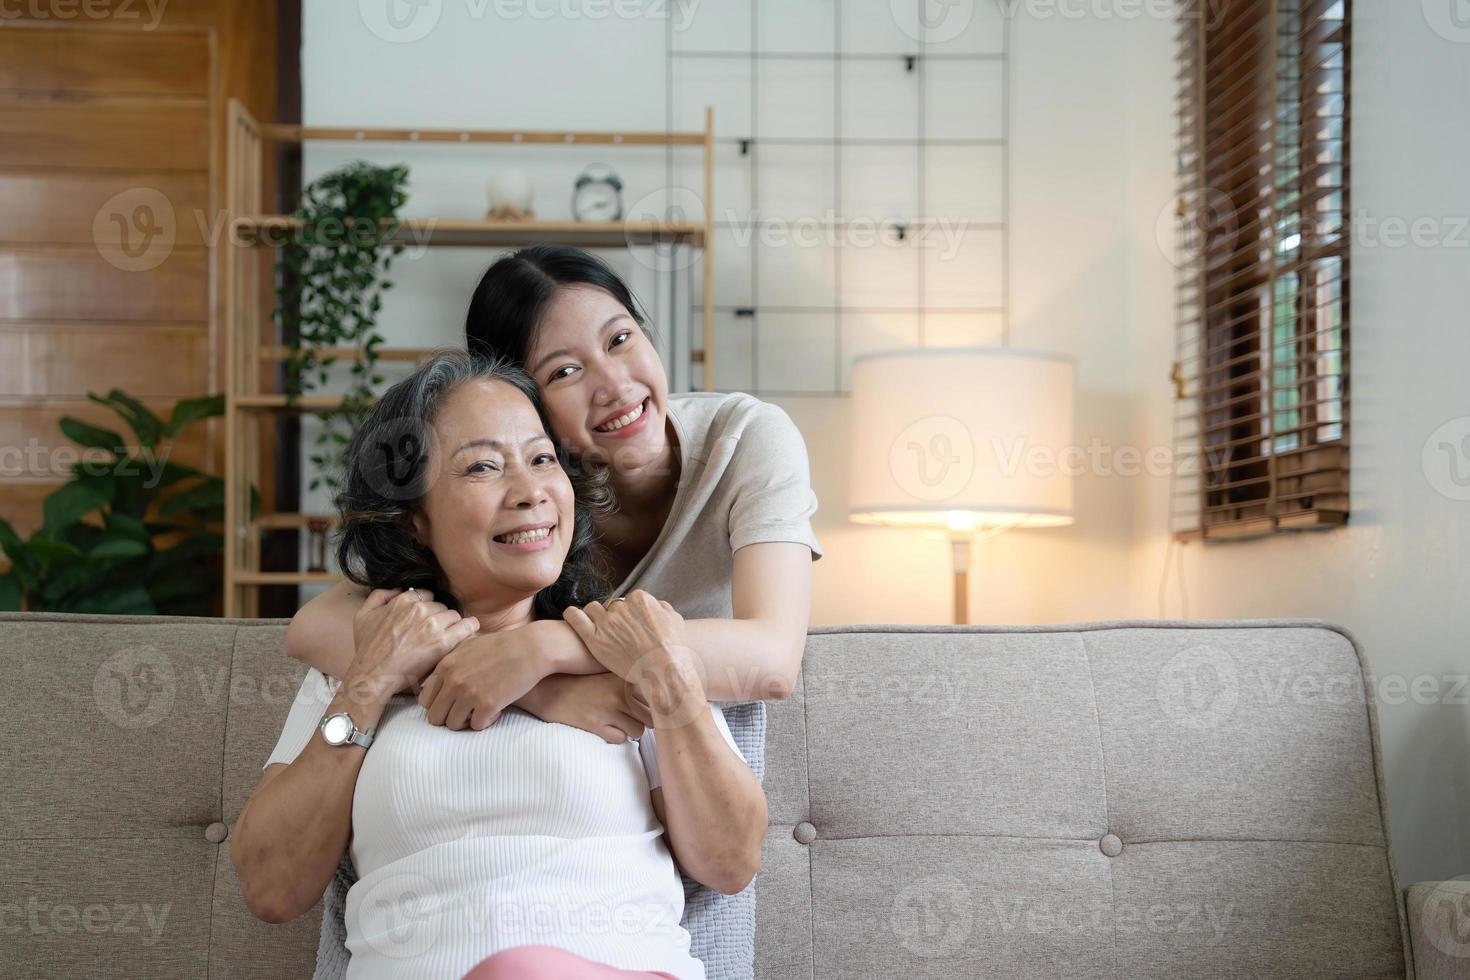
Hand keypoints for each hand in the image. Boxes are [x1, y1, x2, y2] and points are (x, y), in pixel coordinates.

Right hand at [347, 588, 479, 700]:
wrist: (373, 675)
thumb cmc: (367, 649)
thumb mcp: (363, 615)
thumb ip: (379, 596)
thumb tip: (397, 589)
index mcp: (403, 601)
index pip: (426, 596)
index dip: (426, 608)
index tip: (425, 620)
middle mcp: (419, 609)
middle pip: (440, 606)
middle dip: (438, 617)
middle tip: (434, 633)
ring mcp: (432, 625)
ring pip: (454, 615)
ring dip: (452, 625)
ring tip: (447, 637)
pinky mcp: (443, 642)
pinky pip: (467, 626)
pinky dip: (470, 627)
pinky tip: (469, 632)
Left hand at [417, 623, 551, 730]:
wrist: (532, 648)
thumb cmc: (502, 646)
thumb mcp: (468, 647)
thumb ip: (449, 664)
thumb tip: (432, 683)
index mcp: (446, 666)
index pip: (425, 699)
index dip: (438, 705)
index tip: (452, 703)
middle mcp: (453, 680)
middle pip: (435, 717)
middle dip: (449, 717)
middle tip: (467, 711)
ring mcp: (469, 693)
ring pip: (453, 725)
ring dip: (467, 721)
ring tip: (482, 709)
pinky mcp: (488, 704)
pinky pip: (476, 726)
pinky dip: (487, 721)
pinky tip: (496, 709)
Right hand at [518, 673, 653, 743]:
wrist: (548, 688)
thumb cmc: (581, 680)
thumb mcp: (607, 672)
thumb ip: (631, 678)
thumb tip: (660, 691)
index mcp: (625, 675)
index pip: (657, 695)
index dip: (658, 704)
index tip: (656, 706)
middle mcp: (620, 691)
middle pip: (652, 715)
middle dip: (644, 719)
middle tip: (633, 716)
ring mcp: (608, 708)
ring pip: (639, 730)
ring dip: (631, 729)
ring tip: (618, 721)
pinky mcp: (595, 724)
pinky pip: (620, 739)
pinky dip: (616, 736)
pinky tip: (605, 727)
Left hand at [563, 590, 705, 724]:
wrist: (663, 670)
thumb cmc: (672, 648)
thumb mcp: (675, 620)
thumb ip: (662, 608)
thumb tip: (657, 605)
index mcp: (640, 599)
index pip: (629, 600)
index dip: (630, 614)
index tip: (631, 626)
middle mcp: (621, 607)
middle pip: (612, 606)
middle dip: (614, 617)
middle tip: (617, 633)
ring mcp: (606, 622)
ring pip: (593, 609)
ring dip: (595, 616)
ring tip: (597, 628)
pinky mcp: (594, 638)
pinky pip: (575, 618)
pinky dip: (572, 615)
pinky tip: (571, 615)